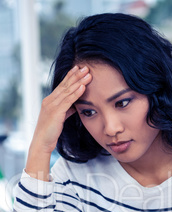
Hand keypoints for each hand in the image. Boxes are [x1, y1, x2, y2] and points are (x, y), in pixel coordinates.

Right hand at [26, 65, 91, 179]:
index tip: (79, 68)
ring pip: (67, 91)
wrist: (42, 142)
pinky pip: (68, 101)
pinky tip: (83, 87)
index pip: (62, 86)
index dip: (71, 76)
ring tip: (88, 74)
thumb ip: (66, 110)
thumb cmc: (51, 132)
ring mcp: (52, 106)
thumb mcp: (60, 118)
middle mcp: (50, 100)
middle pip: (65, 85)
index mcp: (50, 101)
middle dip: (76, 75)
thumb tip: (75, 105)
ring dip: (79, 81)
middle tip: (86, 66)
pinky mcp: (56, 112)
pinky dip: (76, 93)